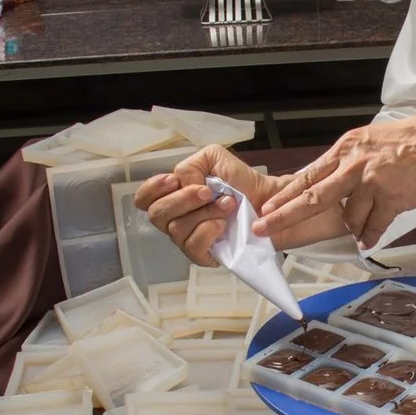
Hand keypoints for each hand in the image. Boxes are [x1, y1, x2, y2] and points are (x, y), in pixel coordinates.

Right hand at [134, 144, 329, 266]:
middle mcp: (176, 220)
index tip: (174, 180)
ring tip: (228, 205)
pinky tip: (224, 225)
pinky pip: (193, 248)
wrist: (272, 202)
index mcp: (174, 196)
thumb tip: (183, 186)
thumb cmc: (243, 183)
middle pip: (157, 215)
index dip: (152, 190)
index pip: (143, 198)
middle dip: (183, 200)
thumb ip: (190, 165)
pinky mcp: (205, 256)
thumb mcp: (214, 158)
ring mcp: (189, 240)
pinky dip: (208, 232)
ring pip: (176, 230)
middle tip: (209, 191)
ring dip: (204, 213)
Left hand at [255, 114, 415, 248]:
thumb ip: (349, 161)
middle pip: (313, 197)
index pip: (308, 175)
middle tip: (264, 229)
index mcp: (347, 148)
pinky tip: (369, 239)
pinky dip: (369, 236)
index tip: (266, 208)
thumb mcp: (372, 141)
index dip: (285, 194)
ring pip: (348, 217)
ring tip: (364, 222)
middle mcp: (355, 164)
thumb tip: (328, 180)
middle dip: (284, 215)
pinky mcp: (391, 199)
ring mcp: (373, 182)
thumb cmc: (415, 142)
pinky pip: (372, 227)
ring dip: (353, 225)